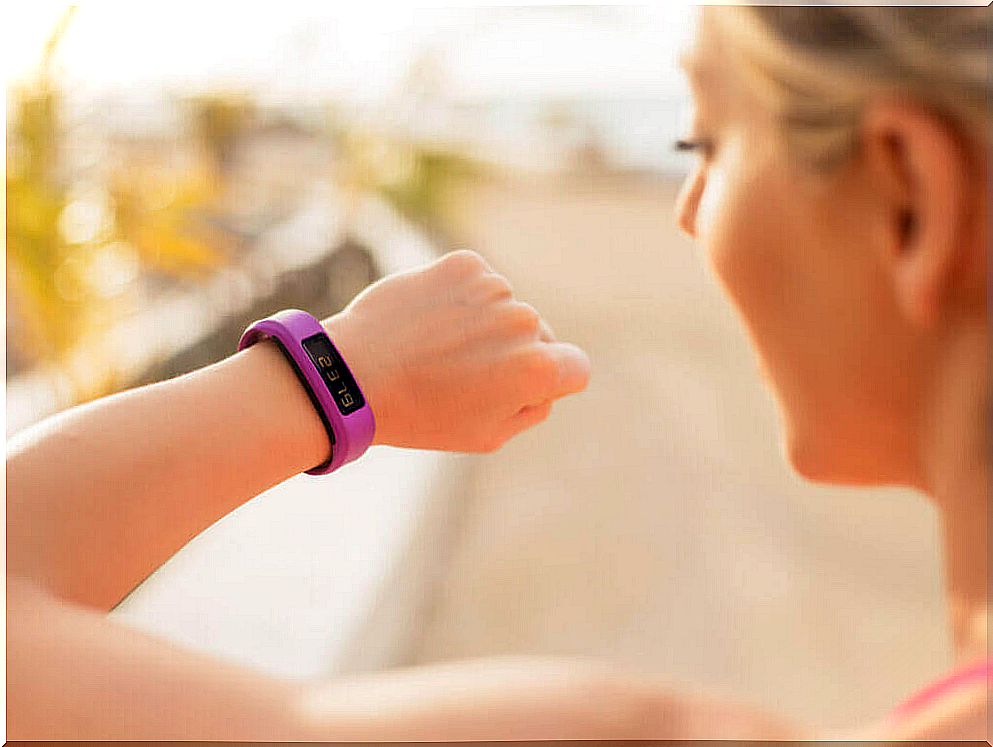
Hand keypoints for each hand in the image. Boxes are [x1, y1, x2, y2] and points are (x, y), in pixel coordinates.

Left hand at [324, 250, 589, 451]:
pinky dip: (461, 298)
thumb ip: (534, 407)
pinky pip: (479, 283)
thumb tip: (549, 377)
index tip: (515, 386)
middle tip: (462, 373)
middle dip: (512, 352)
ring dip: (483, 324)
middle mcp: (525, 322)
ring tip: (438, 348)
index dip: (552, 381)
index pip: (577, 367)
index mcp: (538, 369)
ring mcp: (495, 288)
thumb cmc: (422, 415)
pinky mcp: (466, 264)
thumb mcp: (489, 435)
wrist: (354, 373)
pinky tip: (429, 320)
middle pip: (538, 336)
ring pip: (505, 308)